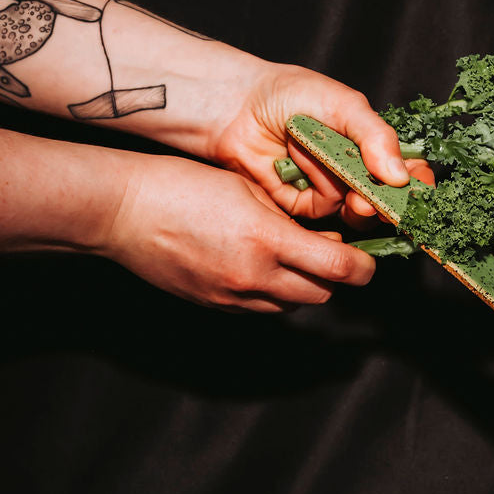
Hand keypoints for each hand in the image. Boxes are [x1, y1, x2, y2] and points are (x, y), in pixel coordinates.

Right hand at [103, 152, 376, 311]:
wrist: (125, 211)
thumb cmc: (185, 186)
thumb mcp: (249, 190)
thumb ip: (290, 219)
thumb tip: (324, 242)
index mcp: (267, 239)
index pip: (338, 268)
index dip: (363, 268)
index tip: (369, 260)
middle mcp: (253, 276)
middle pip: (321, 294)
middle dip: (335, 276)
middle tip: (334, 251)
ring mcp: (232, 297)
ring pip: (291, 305)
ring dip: (304, 286)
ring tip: (295, 257)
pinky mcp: (213, 305)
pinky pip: (260, 308)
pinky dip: (272, 292)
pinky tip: (262, 266)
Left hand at [209, 62, 433, 227]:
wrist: (237, 106)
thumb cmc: (291, 94)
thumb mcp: (343, 105)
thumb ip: (375, 137)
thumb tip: (400, 176)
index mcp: (372, 145)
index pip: (409, 171)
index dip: (418, 184)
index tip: (418, 189)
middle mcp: (356, 172)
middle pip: (387, 201)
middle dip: (386, 205)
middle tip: (377, 203)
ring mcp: (331, 191)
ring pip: (357, 213)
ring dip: (351, 199)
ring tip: (343, 187)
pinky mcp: (303, 207)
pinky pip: (322, 213)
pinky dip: (315, 190)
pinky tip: (297, 166)